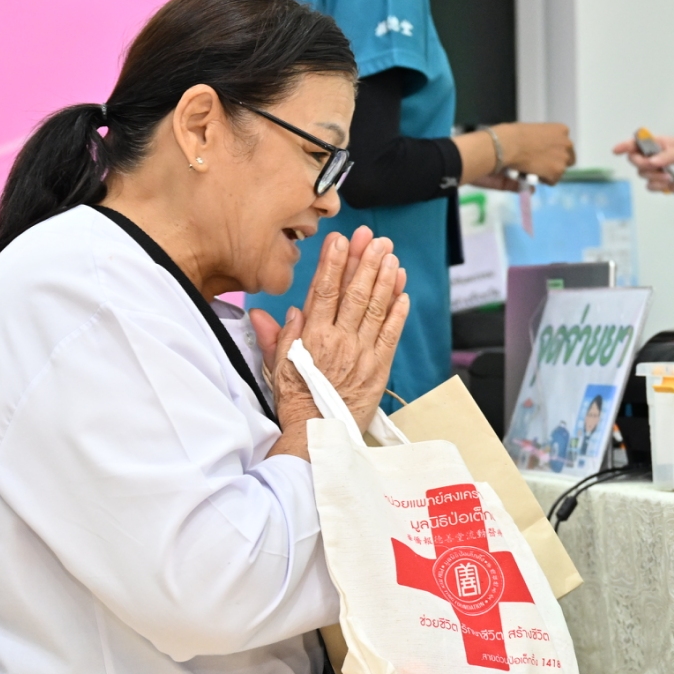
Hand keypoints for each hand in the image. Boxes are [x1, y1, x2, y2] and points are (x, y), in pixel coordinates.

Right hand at [264, 227, 409, 444]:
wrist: (318, 434)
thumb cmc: (297, 401)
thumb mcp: (278, 367)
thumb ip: (277, 337)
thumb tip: (269, 312)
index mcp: (312, 336)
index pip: (323, 291)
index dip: (334, 263)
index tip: (341, 240)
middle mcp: (338, 340)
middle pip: (354, 293)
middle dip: (365, 262)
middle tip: (375, 239)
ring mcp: (361, 353)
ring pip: (374, 309)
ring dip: (384, 280)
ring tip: (391, 256)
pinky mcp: (379, 368)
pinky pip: (391, 335)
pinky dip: (397, 313)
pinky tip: (403, 292)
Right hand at [498, 122, 575, 184]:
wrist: (507, 144)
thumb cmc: (513, 135)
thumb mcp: (532, 132)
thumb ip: (541, 142)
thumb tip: (541, 157)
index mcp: (561, 130)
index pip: (564, 144)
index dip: (553, 151)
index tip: (543, 154)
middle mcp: (567, 143)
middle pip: (568, 158)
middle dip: (557, 163)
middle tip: (542, 166)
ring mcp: (563, 158)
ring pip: (559, 171)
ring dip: (548, 172)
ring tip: (532, 169)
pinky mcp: (557, 172)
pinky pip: (552, 181)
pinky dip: (543, 180)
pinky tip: (532, 173)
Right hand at [614, 132, 673, 192]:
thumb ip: (667, 156)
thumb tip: (651, 161)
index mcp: (657, 143)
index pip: (637, 142)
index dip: (625, 145)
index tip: (616, 150)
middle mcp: (652, 155)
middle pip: (634, 159)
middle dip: (642, 163)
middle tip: (655, 165)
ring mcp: (654, 170)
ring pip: (641, 174)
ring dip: (655, 176)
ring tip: (670, 176)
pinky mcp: (658, 183)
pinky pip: (649, 186)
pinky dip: (658, 185)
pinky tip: (670, 183)